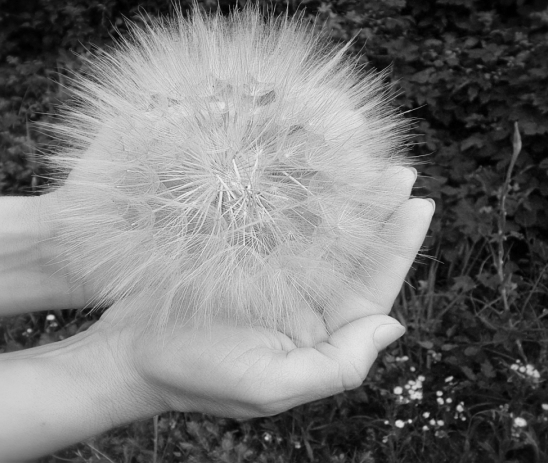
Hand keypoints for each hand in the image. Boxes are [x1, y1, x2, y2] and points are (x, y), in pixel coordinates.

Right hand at [92, 195, 432, 418]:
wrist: (129, 355)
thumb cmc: (195, 376)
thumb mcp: (270, 385)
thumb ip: (337, 366)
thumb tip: (392, 327)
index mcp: (319, 335)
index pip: (371, 292)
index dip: (397, 249)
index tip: (418, 205)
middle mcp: (306, 303)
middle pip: (355, 256)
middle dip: (380, 214)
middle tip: (400, 171)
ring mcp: (277, 276)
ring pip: (324, 233)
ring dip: (348, 198)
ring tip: (370, 160)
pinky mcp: (246, 253)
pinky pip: (284, 222)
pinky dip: (304, 195)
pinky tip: (318, 167)